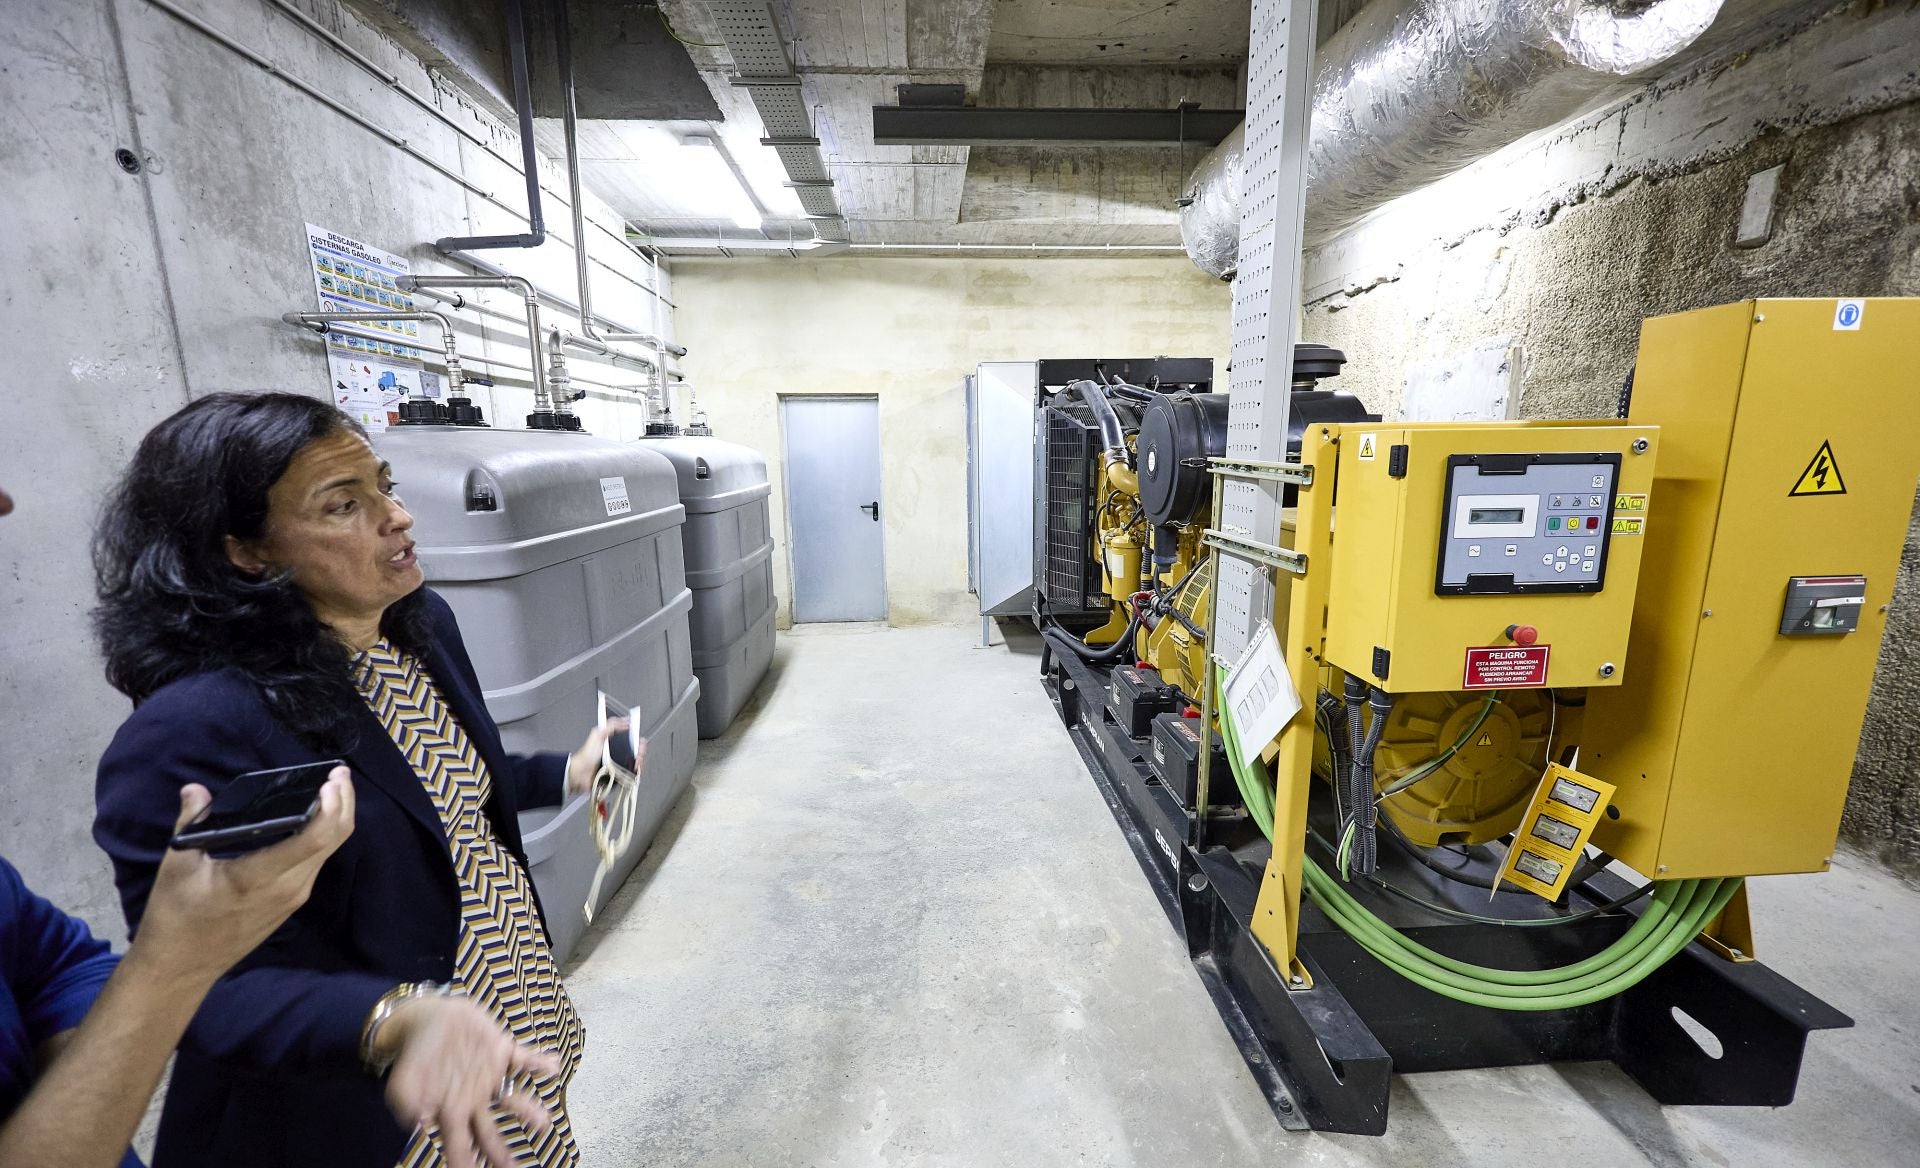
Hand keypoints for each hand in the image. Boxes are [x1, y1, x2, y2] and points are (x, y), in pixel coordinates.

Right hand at [128, 768, 354, 987]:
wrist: (181, 968)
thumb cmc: (174, 917)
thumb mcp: (176, 866)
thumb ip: (191, 822)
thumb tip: (194, 788)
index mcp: (259, 877)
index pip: (313, 838)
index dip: (331, 806)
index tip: (331, 779)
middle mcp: (288, 887)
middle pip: (332, 840)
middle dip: (343, 802)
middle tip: (339, 773)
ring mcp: (294, 897)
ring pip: (329, 851)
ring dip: (336, 818)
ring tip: (332, 788)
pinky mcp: (292, 902)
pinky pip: (317, 862)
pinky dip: (324, 836)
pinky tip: (316, 817)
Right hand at [382, 995, 562, 1167]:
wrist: (428, 1017)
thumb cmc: (416, 1052)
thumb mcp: (402, 1079)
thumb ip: (405, 1101)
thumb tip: (417, 1122)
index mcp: (450, 1109)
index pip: (459, 1143)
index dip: (464, 1160)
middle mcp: (473, 1097)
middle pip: (488, 1132)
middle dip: (500, 1152)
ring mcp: (490, 1075)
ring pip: (512, 1099)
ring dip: (528, 1110)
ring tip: (543, 1123)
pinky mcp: (500, 1051)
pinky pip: (524, 1058)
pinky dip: (539, 1062)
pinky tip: (553, 1067)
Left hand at [566, 717, 639, 794]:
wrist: (580, 774)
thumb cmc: (586, 756)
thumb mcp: (597, 735)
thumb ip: (610, 725)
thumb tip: (625, 720)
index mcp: (613, 743)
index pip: (631, 739)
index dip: (637, 740)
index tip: (640, 742)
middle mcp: (617, 754)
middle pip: (636, 752)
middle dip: (641, 752)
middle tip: (639, 753)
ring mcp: (618, 766)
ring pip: (635, 764)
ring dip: (639, 763)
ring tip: (636, 763)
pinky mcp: (618, 777)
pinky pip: (631, 775)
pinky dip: (634, 773)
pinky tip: (633, 771)